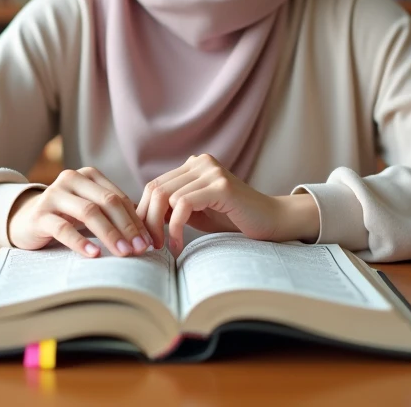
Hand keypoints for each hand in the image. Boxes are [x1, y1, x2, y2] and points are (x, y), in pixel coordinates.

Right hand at [7, 167, 153, 257]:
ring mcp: (54, 195)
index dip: (136, 220)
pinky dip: (80, 241)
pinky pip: (63, 228)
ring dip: (110, 234)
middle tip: (140, 249)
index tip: (149, 241)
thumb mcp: (90, 210)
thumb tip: (148, 234)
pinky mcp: (39, 215)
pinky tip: (94, 254)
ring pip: (89, 212)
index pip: (119, 197)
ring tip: (123, 253)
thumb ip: (114, 214)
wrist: (25, 221)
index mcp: (89, 175)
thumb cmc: (66, 216)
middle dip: (127, 226)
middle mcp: (71, 179)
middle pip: (107, 202)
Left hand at [136, 154, 319, 254]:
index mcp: (193, 165)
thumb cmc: (234, 220)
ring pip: (166, 197)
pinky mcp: (220, 185)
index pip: (154, 185)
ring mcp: (211, 171)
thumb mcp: (196, 212)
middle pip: (156, 189)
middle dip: (146, 220)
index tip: (144, 238)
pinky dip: (174, 227)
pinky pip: (183, 205)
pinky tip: (178, 245)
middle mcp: (200, 162)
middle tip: (150, 246)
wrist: (272, 221)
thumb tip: (138, 216)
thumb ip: (171, 207)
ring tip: (164, 247)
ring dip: (158, 227)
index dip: (143, 212)